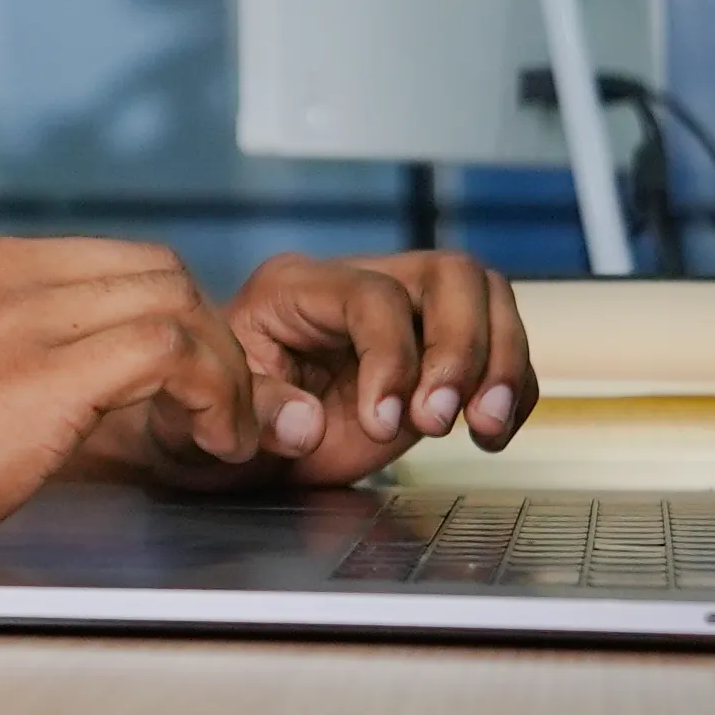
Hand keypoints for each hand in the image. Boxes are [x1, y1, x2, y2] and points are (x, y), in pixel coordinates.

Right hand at [0, 227, 260, 568]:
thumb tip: (77, 376)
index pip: (109, 258)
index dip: (167, 316)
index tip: (183, 381)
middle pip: (154, 267)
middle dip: (207, 336)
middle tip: (217, 408)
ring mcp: (10, 313)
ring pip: (174, 298)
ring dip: (223, 368)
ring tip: (222, 430)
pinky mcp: (36, 374)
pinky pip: (168, 348)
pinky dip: (213, 390)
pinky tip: (212, 438)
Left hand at [161, 250, 533, 488]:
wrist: (222, 440)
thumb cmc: (207, 418)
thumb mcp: (205, 415)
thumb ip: (254, 412)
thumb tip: (308, 420)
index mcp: (294, 288)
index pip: (372, 295)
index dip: (392, 356)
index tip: (385, 421)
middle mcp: (357, 287)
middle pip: (447, 274)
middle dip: (460, 349)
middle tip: (441, 419)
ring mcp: (403, 316)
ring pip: (484, 296)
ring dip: (498, 363)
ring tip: (480, 426)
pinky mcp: (434, 355)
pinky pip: (499, 347)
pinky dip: (509, 387)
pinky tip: (489, 431)